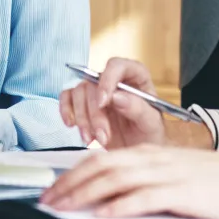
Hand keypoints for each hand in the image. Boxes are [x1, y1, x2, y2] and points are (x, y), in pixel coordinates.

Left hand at [40, 145, 218, 218]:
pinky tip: (103, 216)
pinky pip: (143, 198)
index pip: (98, 160)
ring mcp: (165, 174)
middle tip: (47, 201)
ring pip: (114, 181)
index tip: (51, 190)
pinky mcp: (180, 192)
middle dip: (68, 185)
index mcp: (148, 153)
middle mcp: (151, 159)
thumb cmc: (215, 180)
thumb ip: (143, 177)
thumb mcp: (173, 172)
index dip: (70, 175)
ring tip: (64, 208)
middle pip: (99, 168)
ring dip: (84, 195)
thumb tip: (111, 194)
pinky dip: (119, 207)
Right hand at [60, 57, 206, 149]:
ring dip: (82, 118)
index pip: (118, 66)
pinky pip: (67, 97)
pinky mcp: (83, 103)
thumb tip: (117, 96)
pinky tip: (72, 125)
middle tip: (103, 136)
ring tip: (91, 140)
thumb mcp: (151, 124)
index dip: (108, 79)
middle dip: (95, 114)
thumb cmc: (149, 136)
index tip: (103, 102)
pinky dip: (66, 110)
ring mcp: (97, 91)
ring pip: (79, 92)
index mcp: (136, 77)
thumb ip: (138, 108)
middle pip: (94, 83)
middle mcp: (114, 80)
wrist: (137, 153)